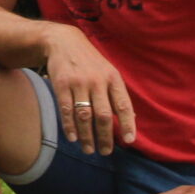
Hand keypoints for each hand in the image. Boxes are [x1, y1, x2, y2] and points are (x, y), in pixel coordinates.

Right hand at [45, 25, 134, 154]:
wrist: (63, 42)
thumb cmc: (90, 62)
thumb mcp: (109, 72)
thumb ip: (118, 95)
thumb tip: (132, 120)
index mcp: (112, 78)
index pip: (123, 105)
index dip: (127, 124)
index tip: (129, 140)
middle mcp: (97, 80)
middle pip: (103, 115)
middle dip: (105, 137)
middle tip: (105, 152)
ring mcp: (78, 82)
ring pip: (84, 116)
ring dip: (87, 136)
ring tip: (89, 150)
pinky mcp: (61, 84)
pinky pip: (66, 110)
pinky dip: (70, 126)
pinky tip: (73, 138)